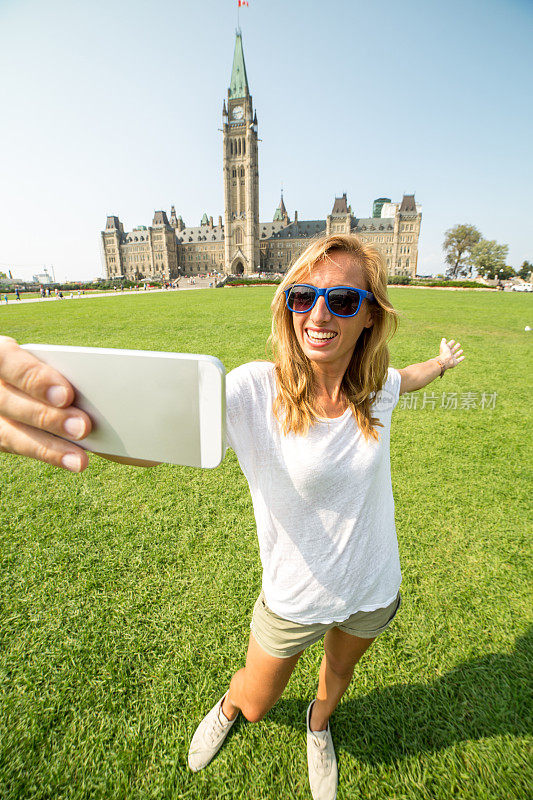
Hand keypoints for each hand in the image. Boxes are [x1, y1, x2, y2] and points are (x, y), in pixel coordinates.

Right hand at [0, 336, 91, 471]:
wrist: (15, 381)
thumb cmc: (35, 363)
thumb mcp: (38, 357)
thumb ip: (54, 369)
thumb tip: (93, 388)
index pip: (8, 362)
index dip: (37, 380)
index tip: (66, 395)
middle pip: (9, 402)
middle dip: (48, 417)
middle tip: (83, 427)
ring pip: (9, 433)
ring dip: (49, 447)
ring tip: (80, 459)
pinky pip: (15, 447)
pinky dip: (46, 453)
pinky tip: (71, 461)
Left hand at [438, 338, 464, 370]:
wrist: (445, 361)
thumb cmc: (444, 352)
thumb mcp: (443, 345)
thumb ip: (443, 342)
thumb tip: (443, 338)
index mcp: (446, 350)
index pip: (449, 346)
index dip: (451, 343)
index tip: (453, 341)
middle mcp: (449, 354)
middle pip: (453, 350)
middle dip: (456, 347)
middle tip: (459, 344)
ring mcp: (452, 358)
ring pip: (456, 355)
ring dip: (459, 352)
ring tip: (462, 350)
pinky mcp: (455, 362)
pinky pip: (459, 360)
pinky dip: (461, 358)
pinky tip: (464, 357)